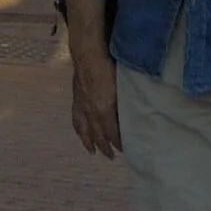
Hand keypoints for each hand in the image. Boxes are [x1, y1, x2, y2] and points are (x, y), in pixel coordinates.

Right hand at [68, 45, 123, 159]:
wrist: (87, 53)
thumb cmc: (109, 66)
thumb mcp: (122, 86)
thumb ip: (126, 102)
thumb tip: (135, 113)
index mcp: (104, 109)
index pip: (113, 133)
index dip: (119, 143)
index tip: (127, 150)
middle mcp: (91, 112)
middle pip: (98, 135)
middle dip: (106, 147)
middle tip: (112, 157)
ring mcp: (82, 106)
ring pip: (85, 130)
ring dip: (90, 142)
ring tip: (94, 152)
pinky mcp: (76, 100)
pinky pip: (76, 119)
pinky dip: (79, 130)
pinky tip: (81, 133)